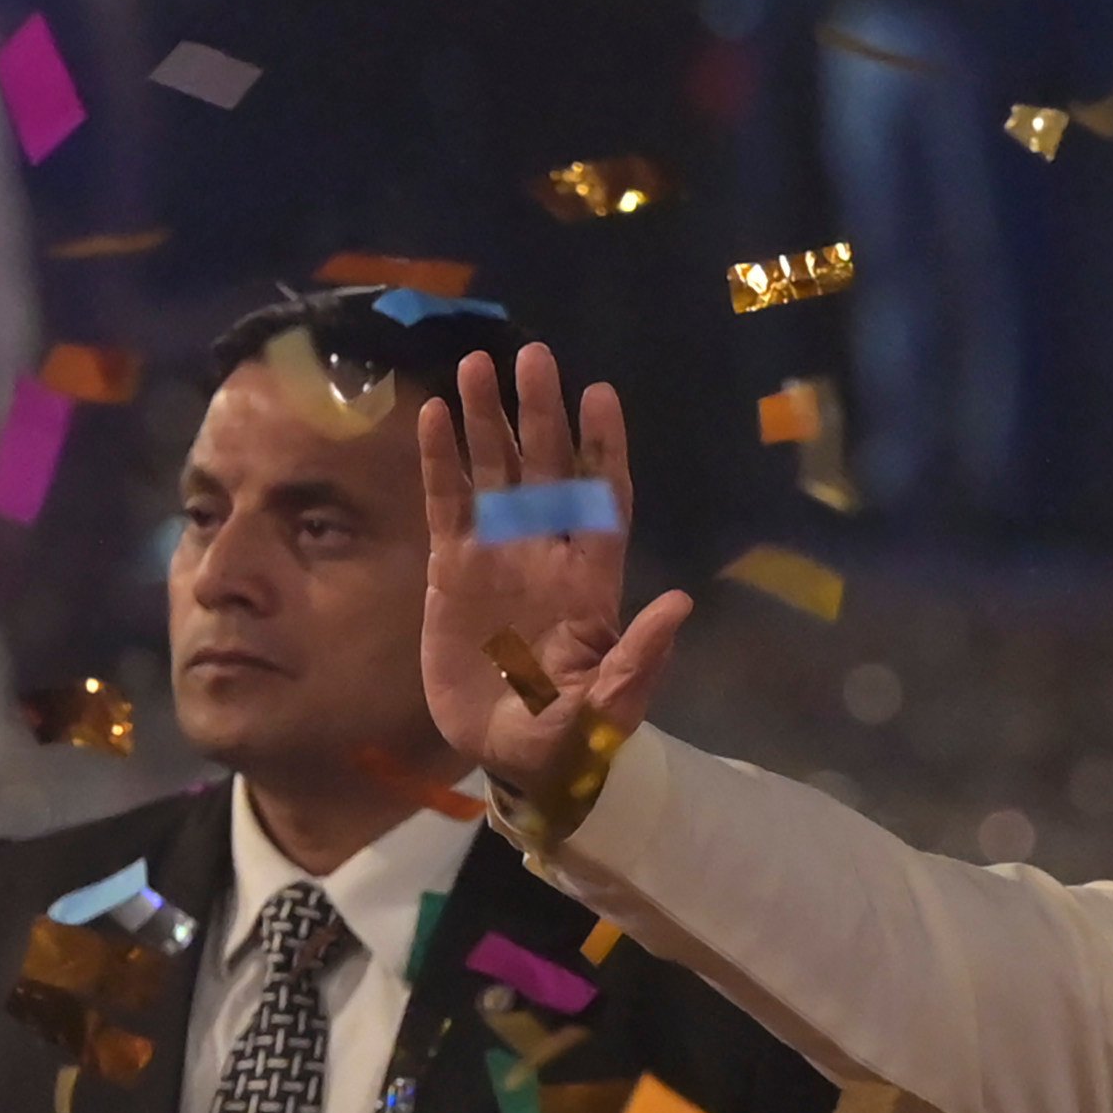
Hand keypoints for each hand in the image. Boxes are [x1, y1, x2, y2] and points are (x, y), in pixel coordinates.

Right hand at [418, 342, 693, 793]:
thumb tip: (680, 603)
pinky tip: (432, 416)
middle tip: (535, 355)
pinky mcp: (451, 570)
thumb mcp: (609, 709)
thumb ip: (639, 658)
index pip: (602, 501)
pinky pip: (447, 504)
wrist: (506, 757)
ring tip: (476, 363)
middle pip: (547, 469)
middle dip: (542, 413)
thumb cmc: (568, 738)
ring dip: (487, 420)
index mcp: (592, 583)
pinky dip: (441, 461)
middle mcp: (547, 554)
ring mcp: (499, 556)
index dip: (602, 449)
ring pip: (495, 473)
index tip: (601, 395)